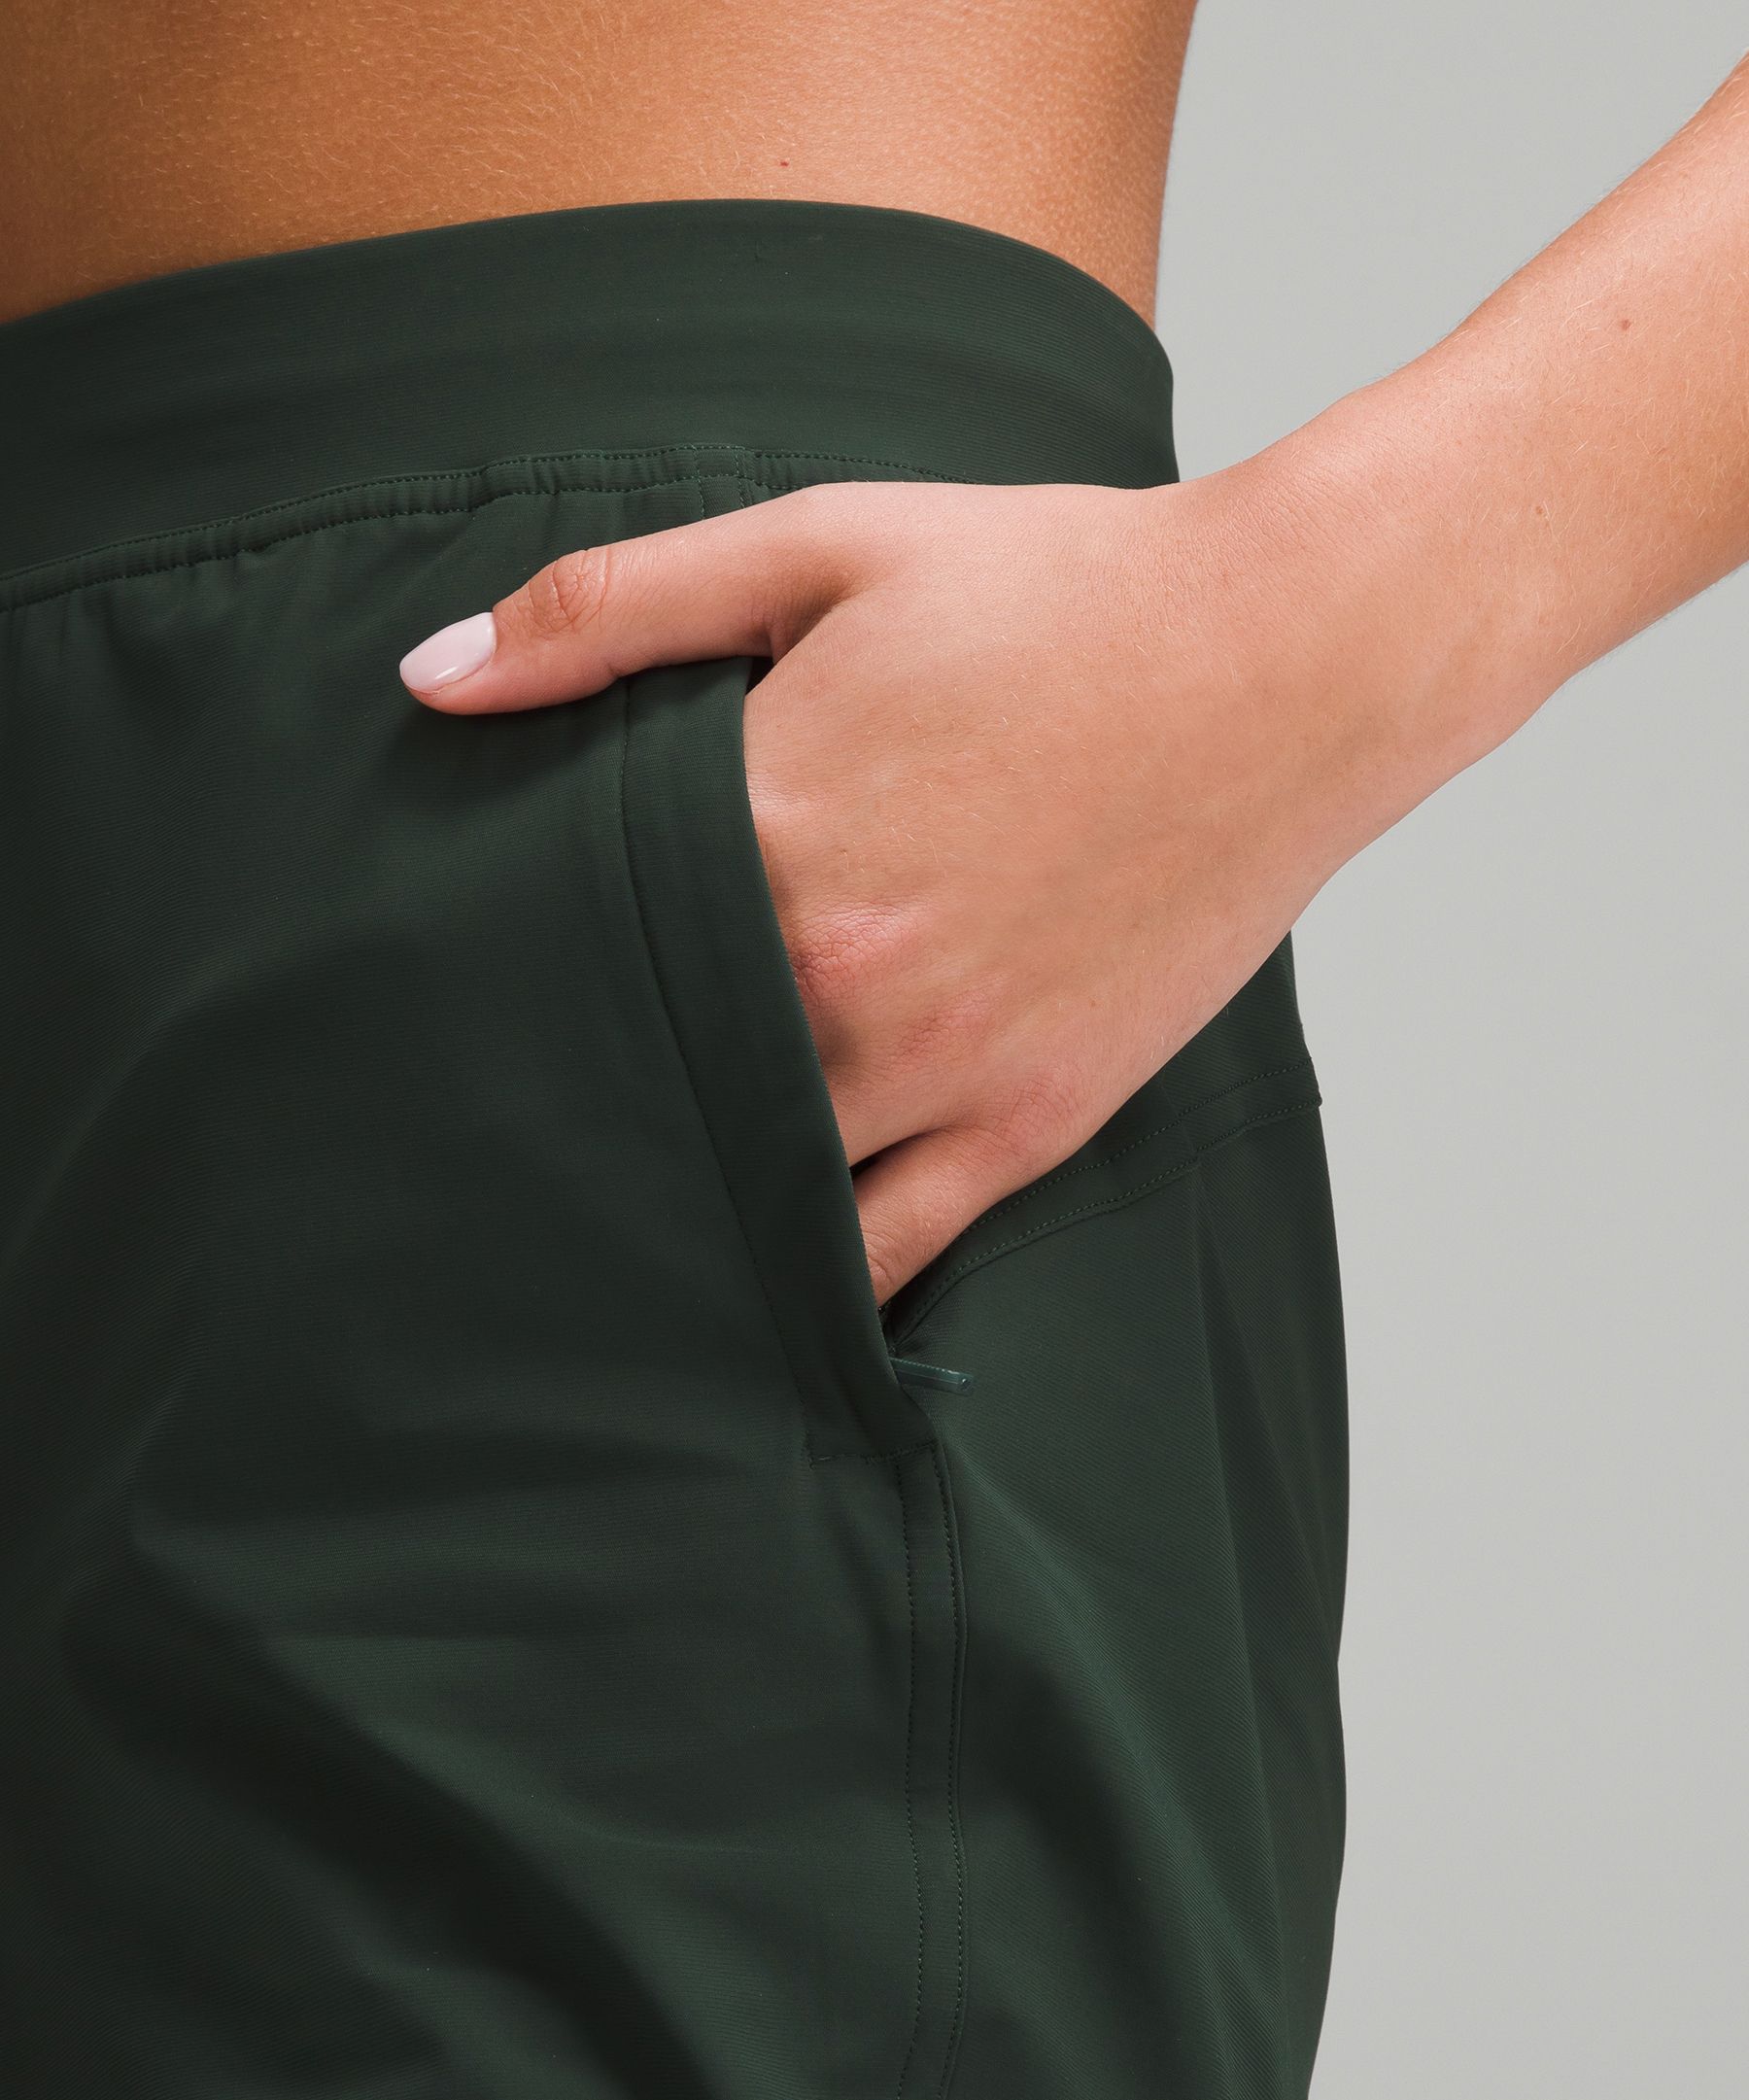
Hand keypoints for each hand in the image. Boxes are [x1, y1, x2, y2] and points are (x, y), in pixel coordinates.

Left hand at [397, 453, 1446, 1303]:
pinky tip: (745, 1285)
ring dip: (672, 1200)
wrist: (1296, 650)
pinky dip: (810, 1280)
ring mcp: (948, 1067)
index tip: (448, 995)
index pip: (572, 944)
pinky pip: (890, 1255)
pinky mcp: (1037, 1119)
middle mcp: (845, 978)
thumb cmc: (1063, 588)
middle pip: (645, 1084)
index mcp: (773, 829)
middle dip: (566, 1100)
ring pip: (753, 1192)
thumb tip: (427, 682)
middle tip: (485, 1126)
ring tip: (593, 1213)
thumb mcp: (825, 547)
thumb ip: (611, 610)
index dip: (500, 974)